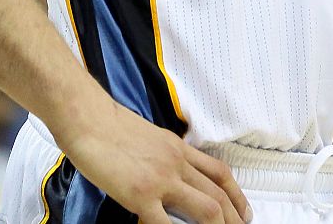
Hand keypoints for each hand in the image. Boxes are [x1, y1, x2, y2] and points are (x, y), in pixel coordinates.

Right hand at [56, 98, 250, 223]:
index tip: (243, 210)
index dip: (236, 194)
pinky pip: (165, 223)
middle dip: (233, 216)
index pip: (219, 172)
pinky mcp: (140, 195)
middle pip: (218, 194)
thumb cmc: (110, 127)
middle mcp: (177, 164)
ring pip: (205, 209)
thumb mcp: (151, 137)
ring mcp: (161, 180)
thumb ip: (166, 156)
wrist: (89, 119)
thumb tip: (172, 176)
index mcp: (179, 150)